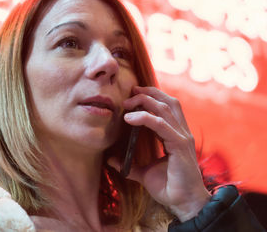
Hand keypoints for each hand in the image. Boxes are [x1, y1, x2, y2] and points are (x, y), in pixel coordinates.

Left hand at [108, 86, 210, 220]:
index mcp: (176, 135)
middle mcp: (181, 133)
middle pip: (168, 102)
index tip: (133, 94)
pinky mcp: (180, 145)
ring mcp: (182, 138)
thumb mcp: (144, 173)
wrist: (184, 204)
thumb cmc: (169, 188)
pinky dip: (144, 118)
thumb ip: (130, 165)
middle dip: (148, 93)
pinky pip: (160, 125)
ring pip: (164, 108)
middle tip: (130, 92)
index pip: (167, 107)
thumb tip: (111, 160)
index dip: (152, 96)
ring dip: (144, 101)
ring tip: (126, 103)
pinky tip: (129, 118)